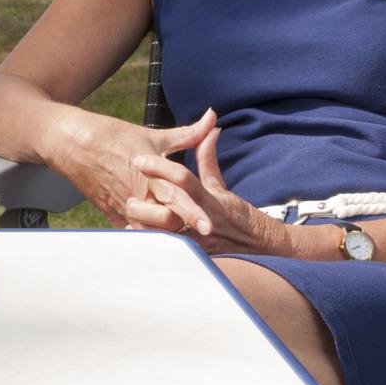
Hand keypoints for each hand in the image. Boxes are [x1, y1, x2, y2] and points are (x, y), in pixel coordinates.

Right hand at [53, 106, 219, 227]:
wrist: (72, 142)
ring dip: (164, 234)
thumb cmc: (113, 136)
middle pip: (164, 221)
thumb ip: (188, 134)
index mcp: (148, 175)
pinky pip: (131, 233)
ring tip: (181, 237)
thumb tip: (213, 117)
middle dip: (182, 227)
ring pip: (147, 232)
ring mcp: (122, 207)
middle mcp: (136, 195)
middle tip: (200, 234)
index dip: (194, 213)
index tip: (210, 227)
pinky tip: (158, 238)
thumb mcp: (152, 135)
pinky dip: (145, 236)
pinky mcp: (111, 215)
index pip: (176, 197)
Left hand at [124, 127, 294, 256]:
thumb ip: (207, 159)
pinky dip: (153, 246)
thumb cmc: (238, 212)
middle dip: (146, 205)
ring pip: (168, 236)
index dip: (161, 167)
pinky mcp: (196, 256)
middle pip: (171, 210)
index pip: (184, 179)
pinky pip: (171, 253)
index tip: (138, 159)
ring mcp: (200, 241)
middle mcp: (204, 220)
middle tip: (126, 197)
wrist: (259, 242)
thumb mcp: (220, 185)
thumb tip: (210, 128)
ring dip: (148, 228)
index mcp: (209, 199)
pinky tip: (136, 239)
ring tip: (126, 218)